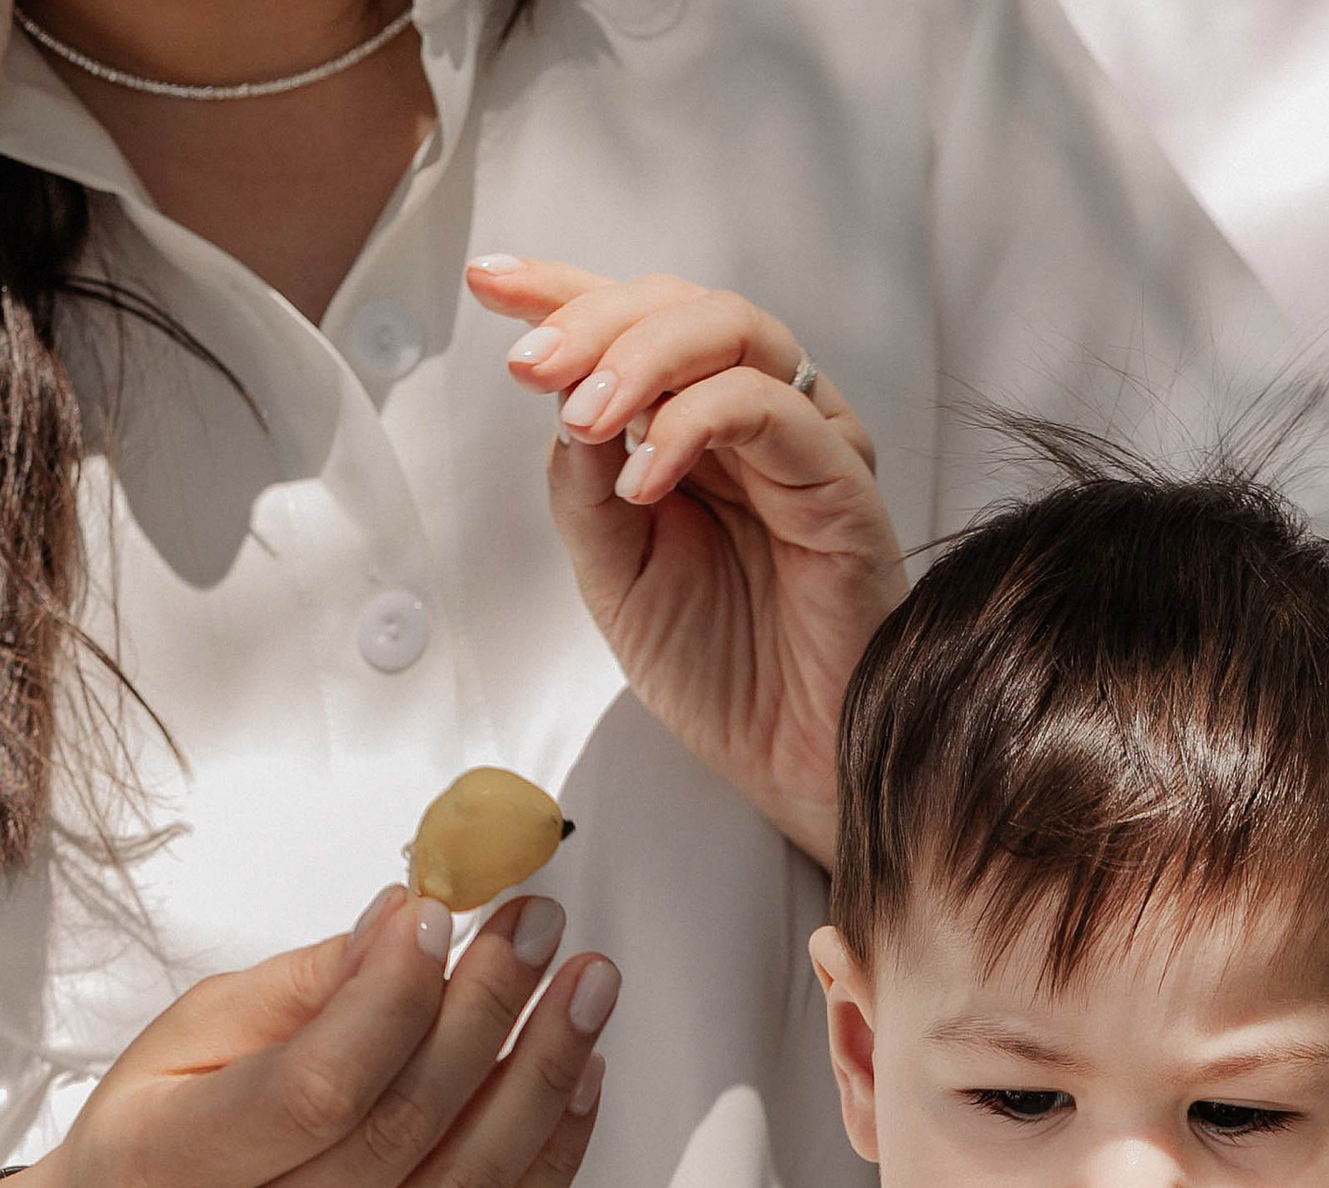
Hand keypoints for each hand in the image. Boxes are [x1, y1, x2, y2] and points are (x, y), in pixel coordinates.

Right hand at [0, 890, 615, 1187]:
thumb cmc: (166, 1135)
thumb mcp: (191, 1040)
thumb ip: (301, 990)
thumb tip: (407, 924)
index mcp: (168, 1176)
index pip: (313, 1090)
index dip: (392, 1002)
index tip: (445, 915)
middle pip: (401, 1136)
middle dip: (485, 1016)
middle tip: (542, 927)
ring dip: (540, 1084)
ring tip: (588, 992)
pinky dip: (550, 1164)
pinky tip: (582, 1080)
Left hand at [472, 256, 906, 867]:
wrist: (791, 763)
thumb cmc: (720, 675)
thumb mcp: (614, 572)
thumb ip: (583, 483)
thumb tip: (560, 391)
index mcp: (699, 431)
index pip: (634, 324)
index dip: (561, 291)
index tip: (486, 284)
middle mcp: (757, 421)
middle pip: (680, 304)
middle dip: (593, 320)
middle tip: (531, 366)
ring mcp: (807, 443)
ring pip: (732, 330)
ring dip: (641, 358)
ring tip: (585, 418)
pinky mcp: (842, 482)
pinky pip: (770, 409)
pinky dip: (695, 423)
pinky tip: (645, 479)